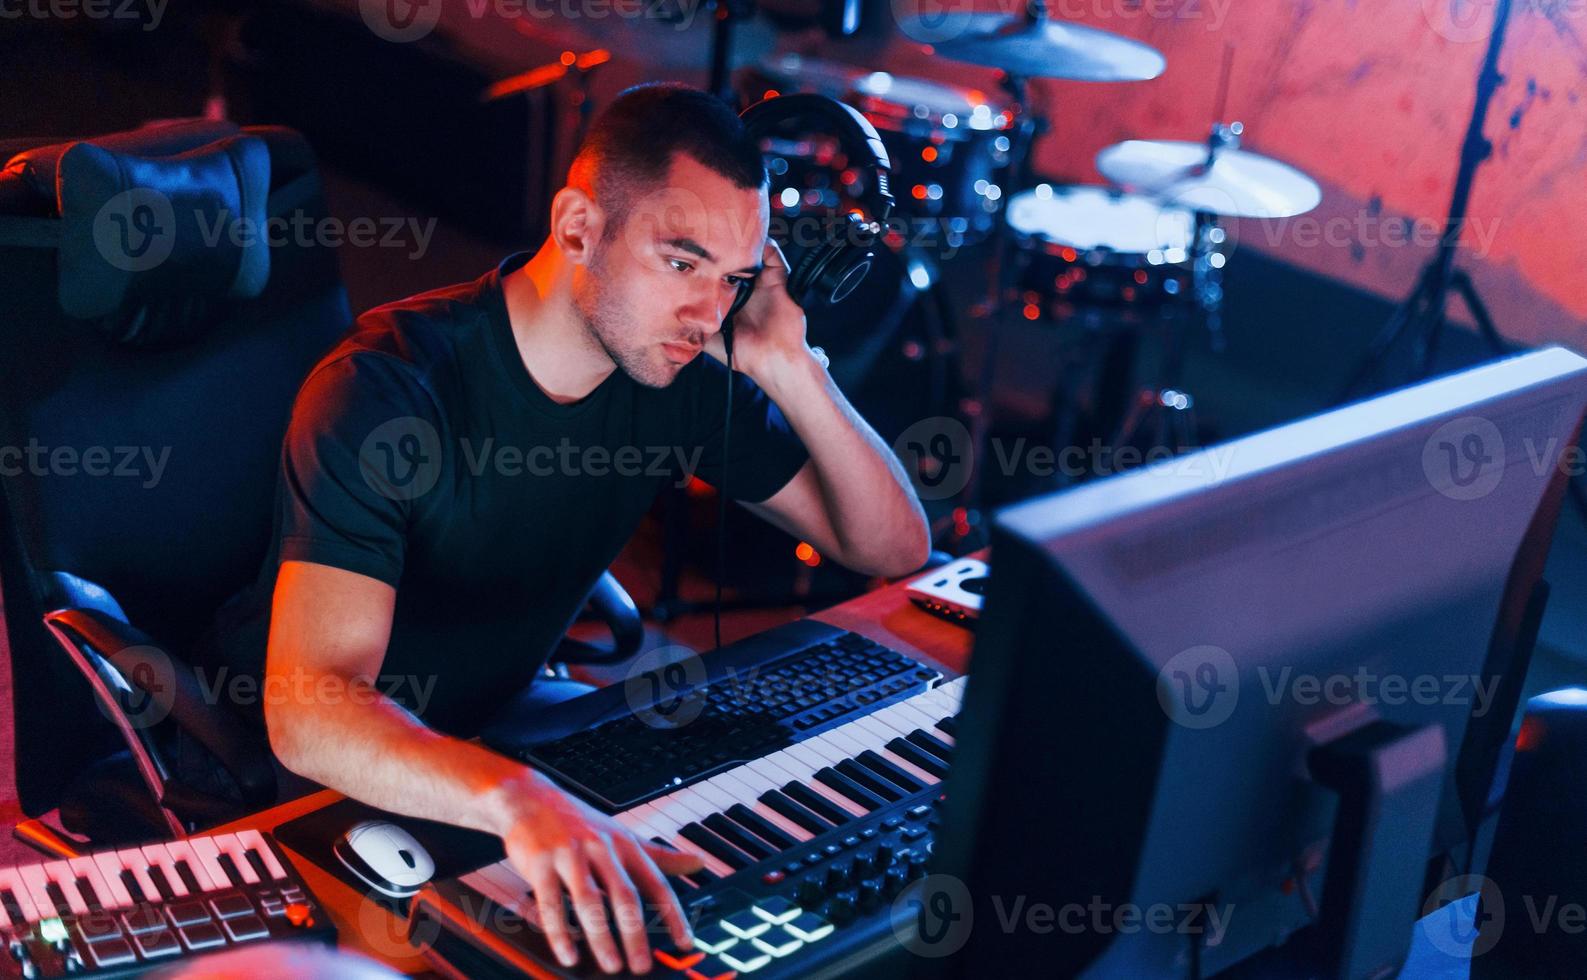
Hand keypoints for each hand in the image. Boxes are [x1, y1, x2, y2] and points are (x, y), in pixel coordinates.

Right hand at [493, 770, 703, 973]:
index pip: (656, 883)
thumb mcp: (623, 836)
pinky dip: (560, 932)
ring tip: (610, 965)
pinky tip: (568, 953)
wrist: (530, 798)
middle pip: (625, 895)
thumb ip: (660, 856)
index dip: (673, 914)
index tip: (684, 942)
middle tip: (642, 965)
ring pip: (589, 900)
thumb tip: (698, 863)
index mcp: (626, 845)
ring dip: (600, 937)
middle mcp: (601, 848)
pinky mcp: (540, 861)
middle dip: (636, 933)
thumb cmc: (581, 823)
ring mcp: (570, 853)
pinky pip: (550, 903)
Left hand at [704, 237, 812, 384]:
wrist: (773, 362)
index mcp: (734, 298)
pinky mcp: (779, 280)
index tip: (693, 251)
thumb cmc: (747, 354)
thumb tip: (669, 324)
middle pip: (735, 257)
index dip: (709, 262)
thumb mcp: (711, 340)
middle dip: (723, 245)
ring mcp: (763, 282)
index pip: (720, 271)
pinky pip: (773, 254)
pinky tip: (747, 243)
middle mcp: (749, 287)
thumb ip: (694, 330)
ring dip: (741, 241)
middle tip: (706, 232)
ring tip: (725, 231)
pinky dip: (763, 244)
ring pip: (753, 251)